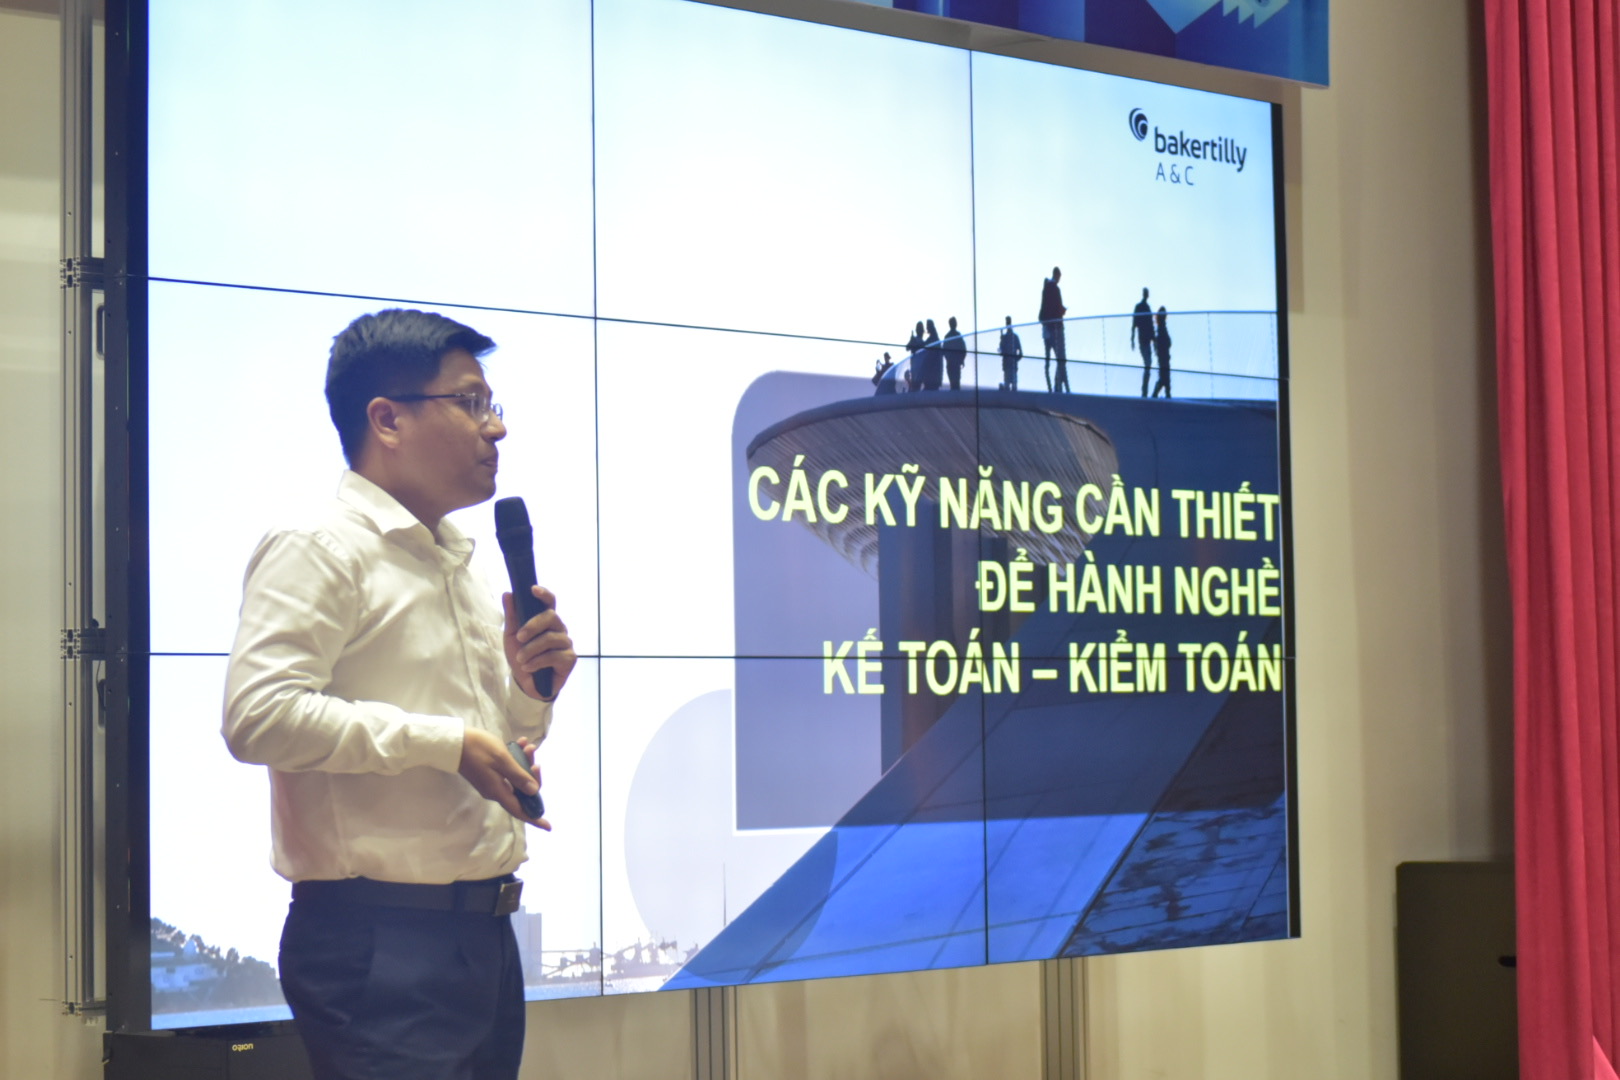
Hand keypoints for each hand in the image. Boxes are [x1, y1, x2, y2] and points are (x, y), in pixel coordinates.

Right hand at [458, 728, 549, 828]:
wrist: (453, 742)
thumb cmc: (477, 749)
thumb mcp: (501, 759)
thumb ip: (518, 776)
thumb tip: (534, 791)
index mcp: (498, 791)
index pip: (520, 810)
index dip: (535, 818)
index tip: (548, 826)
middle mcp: (495, 791)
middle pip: (522, 791)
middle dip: (532, 774)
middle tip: (533, 754)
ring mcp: (492, 782)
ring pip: (517, 777)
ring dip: (525, 763)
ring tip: (527, 745)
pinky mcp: (489, 773)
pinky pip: (508, 770)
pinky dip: (516, 759)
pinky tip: (520, 744)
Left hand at [503, 585, 575, 701]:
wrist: (525, 683)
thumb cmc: (521, 656)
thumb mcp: (511, 636)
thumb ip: (512, 616)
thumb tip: (508, 593)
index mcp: (546, 621)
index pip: (550, 602)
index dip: (544, 594)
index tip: (532, 590)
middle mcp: (559, 629)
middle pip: (551, 617)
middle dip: (532, 626)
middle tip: (519, 637)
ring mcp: (566, 643)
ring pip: (551, 638)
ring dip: (531, 649)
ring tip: (521, 659)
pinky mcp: (570, 659)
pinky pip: (554, 655)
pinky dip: (537, 661)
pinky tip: (528, 667)